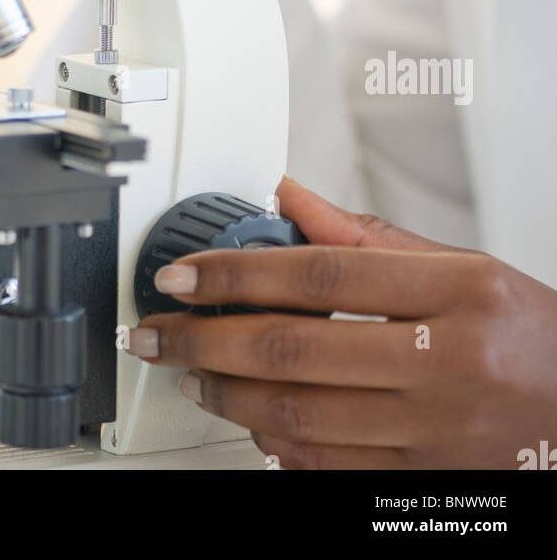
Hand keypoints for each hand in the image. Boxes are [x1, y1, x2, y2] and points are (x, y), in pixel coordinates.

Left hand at [126, 177, 556, 468]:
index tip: (185, 276)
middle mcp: (448, 362)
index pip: (321, 273)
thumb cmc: (530, 334)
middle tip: (161, 331)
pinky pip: (330, 469)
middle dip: (208, 338)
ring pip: (302, 416)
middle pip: (297, 349)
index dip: (239, 271)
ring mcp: (437, 433)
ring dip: (230, 393)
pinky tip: (251, 417)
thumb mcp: (464, 265)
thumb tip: (290, 197)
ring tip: (192, 371)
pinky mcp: (426, 482)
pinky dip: (278, 444)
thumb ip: (367, 236)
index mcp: (457, 292)